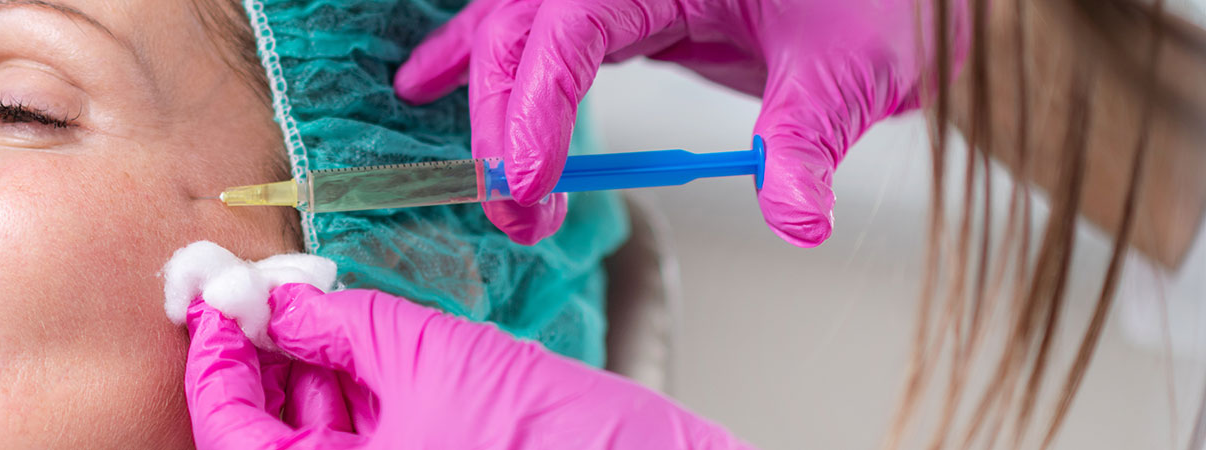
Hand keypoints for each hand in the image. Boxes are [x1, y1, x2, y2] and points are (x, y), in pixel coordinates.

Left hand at [184, 284, 749, 448]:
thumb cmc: (563, 440)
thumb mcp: (432, 355)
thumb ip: (340, 323)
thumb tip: (276, 301)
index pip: (232, 435)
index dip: (215, 363)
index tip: (213, 303)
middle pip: (266, 442)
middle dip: (263, 362)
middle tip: (260, 291)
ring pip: (313, 445)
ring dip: (307, 375)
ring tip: (317, 306)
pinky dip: (352, 401)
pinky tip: (361, 344)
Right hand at [393, 0, 926, 246]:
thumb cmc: (881, 2)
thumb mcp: (851, 69)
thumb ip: (807, 139)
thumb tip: (795, 214)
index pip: (571, 26)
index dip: (536, 106)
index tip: (530, 182)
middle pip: (523, 30)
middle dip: (506, 125)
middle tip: (521, 213)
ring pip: (511, 26)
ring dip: (485, 100)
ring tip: (487, 179)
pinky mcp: (618, 5)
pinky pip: (529, 24)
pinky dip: (477, 54)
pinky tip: (427, 78)